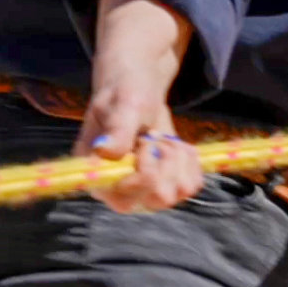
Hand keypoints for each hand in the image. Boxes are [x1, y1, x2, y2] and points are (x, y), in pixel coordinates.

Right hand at [84, 0, 202, 212]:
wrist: (139, 86)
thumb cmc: (125, 91)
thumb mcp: (124, 104)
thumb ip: (118, 129)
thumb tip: (106, 153)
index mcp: (95, 174)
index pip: (124, 199)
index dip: (146, 175)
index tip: (146, 143)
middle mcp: (117, 187)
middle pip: (157, 200)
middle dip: (168, 165)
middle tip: (157, 137)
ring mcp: (141, 187)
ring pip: (177, 194)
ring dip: (180, 162)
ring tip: (166, 139)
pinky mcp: (162, 181)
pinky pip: (190, 185)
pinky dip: (192, 163)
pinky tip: (179, 146)